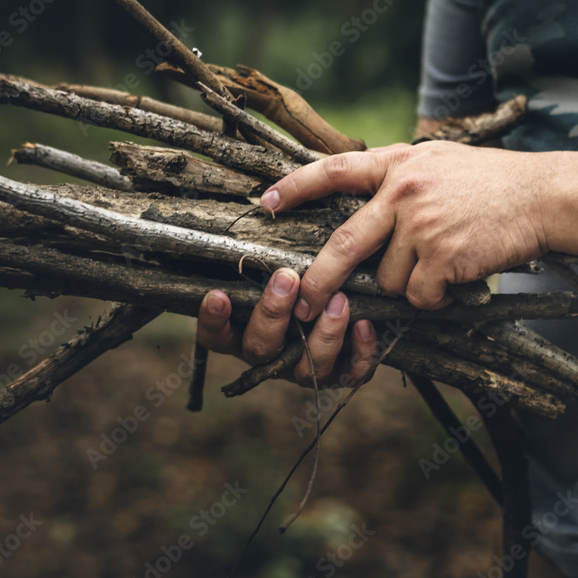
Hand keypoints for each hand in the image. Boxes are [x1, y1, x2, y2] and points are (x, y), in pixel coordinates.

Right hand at [195, 267, 378, 385]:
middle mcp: (272, 354)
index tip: (216, 294)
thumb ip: (269, 251)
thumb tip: (262, 203)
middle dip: (272, 313)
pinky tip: (365, 324)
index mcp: (245, 330)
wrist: (364, 296)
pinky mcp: (342, 373)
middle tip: (287, 278)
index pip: (216, 335)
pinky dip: (359, 351)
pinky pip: (350, 373)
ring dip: (323, 333)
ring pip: (305, 367)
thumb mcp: (285, 260)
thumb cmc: (309, 271)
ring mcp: (305, 367)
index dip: (212, 321)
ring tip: (340, 300)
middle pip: (259, 347)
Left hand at [260, 141, 551, 317]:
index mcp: (398, 164)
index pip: (334, 171)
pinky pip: (419, 295)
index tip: (265, 203)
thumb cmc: (493, 183)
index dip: (296, 187)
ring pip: (389, 279)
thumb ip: (399, 178)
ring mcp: (421, 223)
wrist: (543, 196)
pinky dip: (434, 297)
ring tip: (443, 264)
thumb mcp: (438, 162)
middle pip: (344, 243)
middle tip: (304, 304)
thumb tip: (364, 206)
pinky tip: (457, 278)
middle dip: (320, 280)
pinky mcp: (442, 255)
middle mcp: (403, 191)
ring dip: (410, 284)